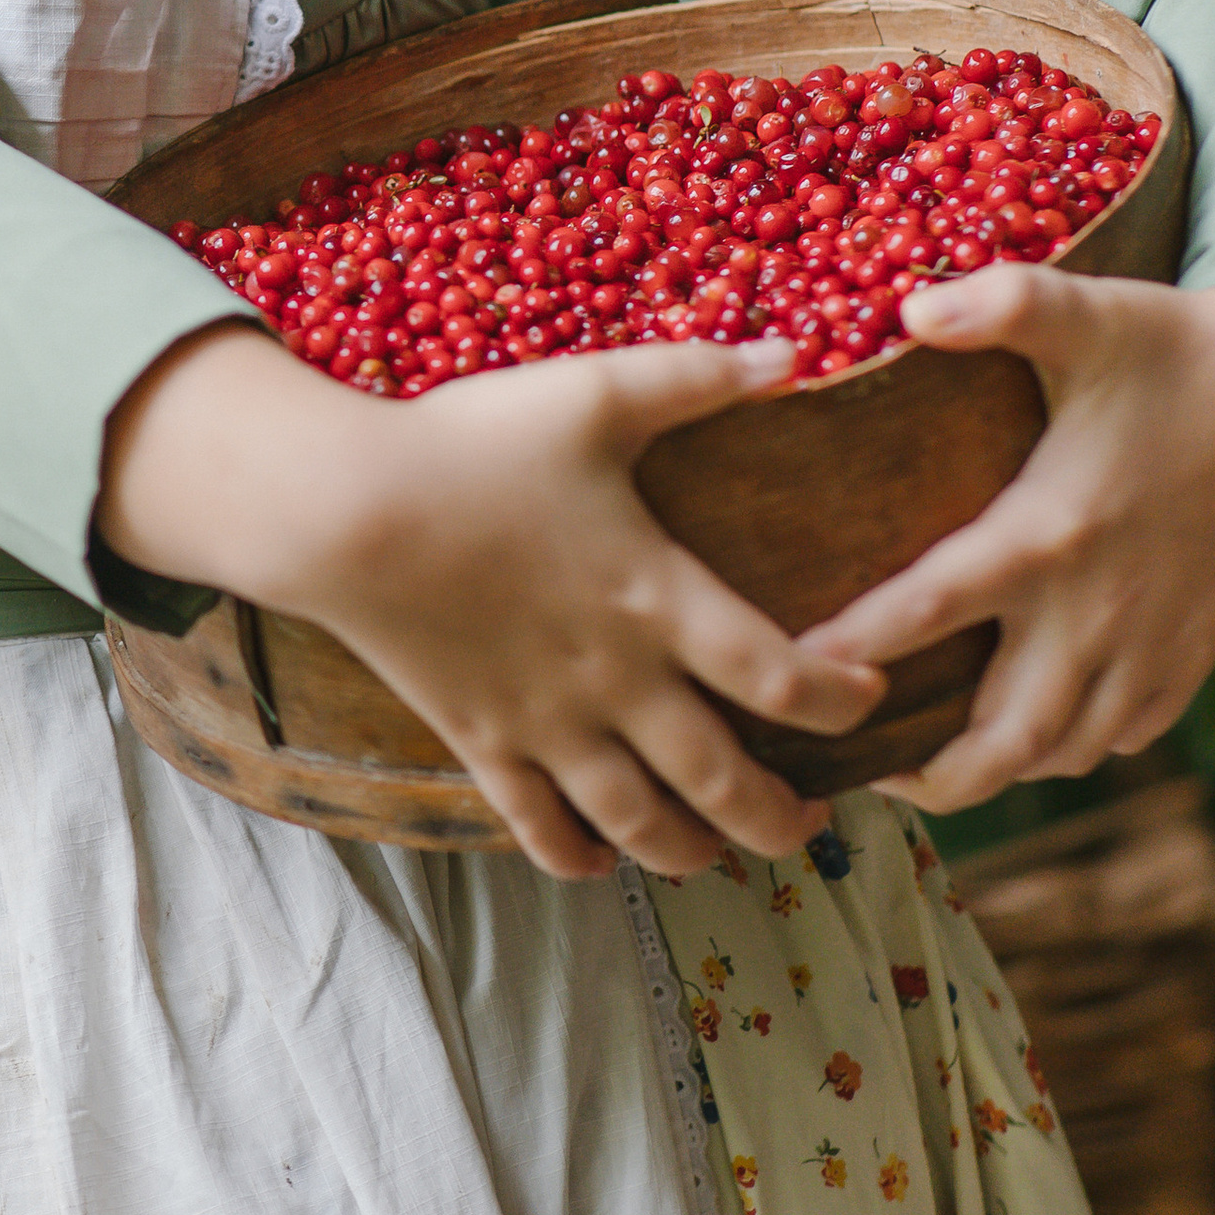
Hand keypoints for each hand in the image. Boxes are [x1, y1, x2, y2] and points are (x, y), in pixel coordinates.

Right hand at [99, 325, 886, 880]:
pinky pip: (536, 824)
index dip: (837, 699)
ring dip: (691, 850)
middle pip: (722, 779)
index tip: (869, 700)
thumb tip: (795, 351)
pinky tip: (597, 863)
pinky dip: (575, 856)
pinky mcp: (480, 739)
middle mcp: (614, 679)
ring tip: (719, 855)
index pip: (778, 674)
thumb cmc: (473, 445)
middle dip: (778, 816)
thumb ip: (697, 377)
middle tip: (812, 823)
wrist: (344, 511)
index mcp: (656, 598)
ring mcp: (545, 722)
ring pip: (639, 820)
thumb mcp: (594, 393)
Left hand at [795, 270, 1214, 816]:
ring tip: (918, 760)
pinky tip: (1016, 728)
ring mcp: (1150, 647)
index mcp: (1051, 532)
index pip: (926, 612)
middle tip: (851, 763)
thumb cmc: (1174, 346)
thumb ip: (1003, 304)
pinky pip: (1116, 740)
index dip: (848, 651)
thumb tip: (911, 309)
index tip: (783, 673)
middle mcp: (1099, 611)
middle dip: (920, 772)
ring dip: (988, 768)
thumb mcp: (1089, 311)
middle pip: (998, 741)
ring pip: (1058, 754)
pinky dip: (1062, 750)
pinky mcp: (1189, 660)